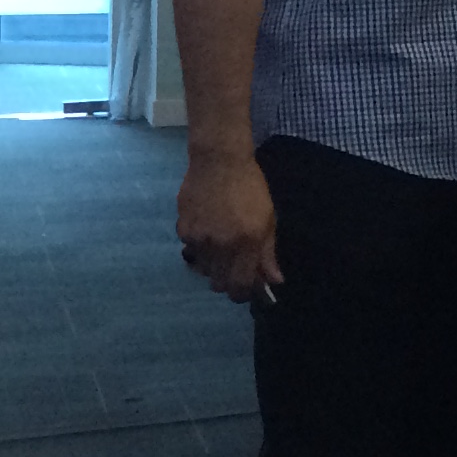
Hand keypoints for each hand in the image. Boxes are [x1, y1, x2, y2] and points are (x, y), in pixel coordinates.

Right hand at [178, 147, 281, 299]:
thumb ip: (267, 253)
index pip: (239, 285)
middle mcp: (221, 245)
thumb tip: (273, 281)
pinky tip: (209, 230)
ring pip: (204, 270)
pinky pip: (192, 251)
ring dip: (214, 266)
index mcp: (247, 242)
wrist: (219, 162)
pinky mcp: (183, 230)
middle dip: (228, 281)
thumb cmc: (249, 188)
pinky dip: (200, 249)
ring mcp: (199, 239)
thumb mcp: (267, 219)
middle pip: (219, 283)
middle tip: (236, 268)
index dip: (242, 293)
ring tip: (223, 246)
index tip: (246, 289)